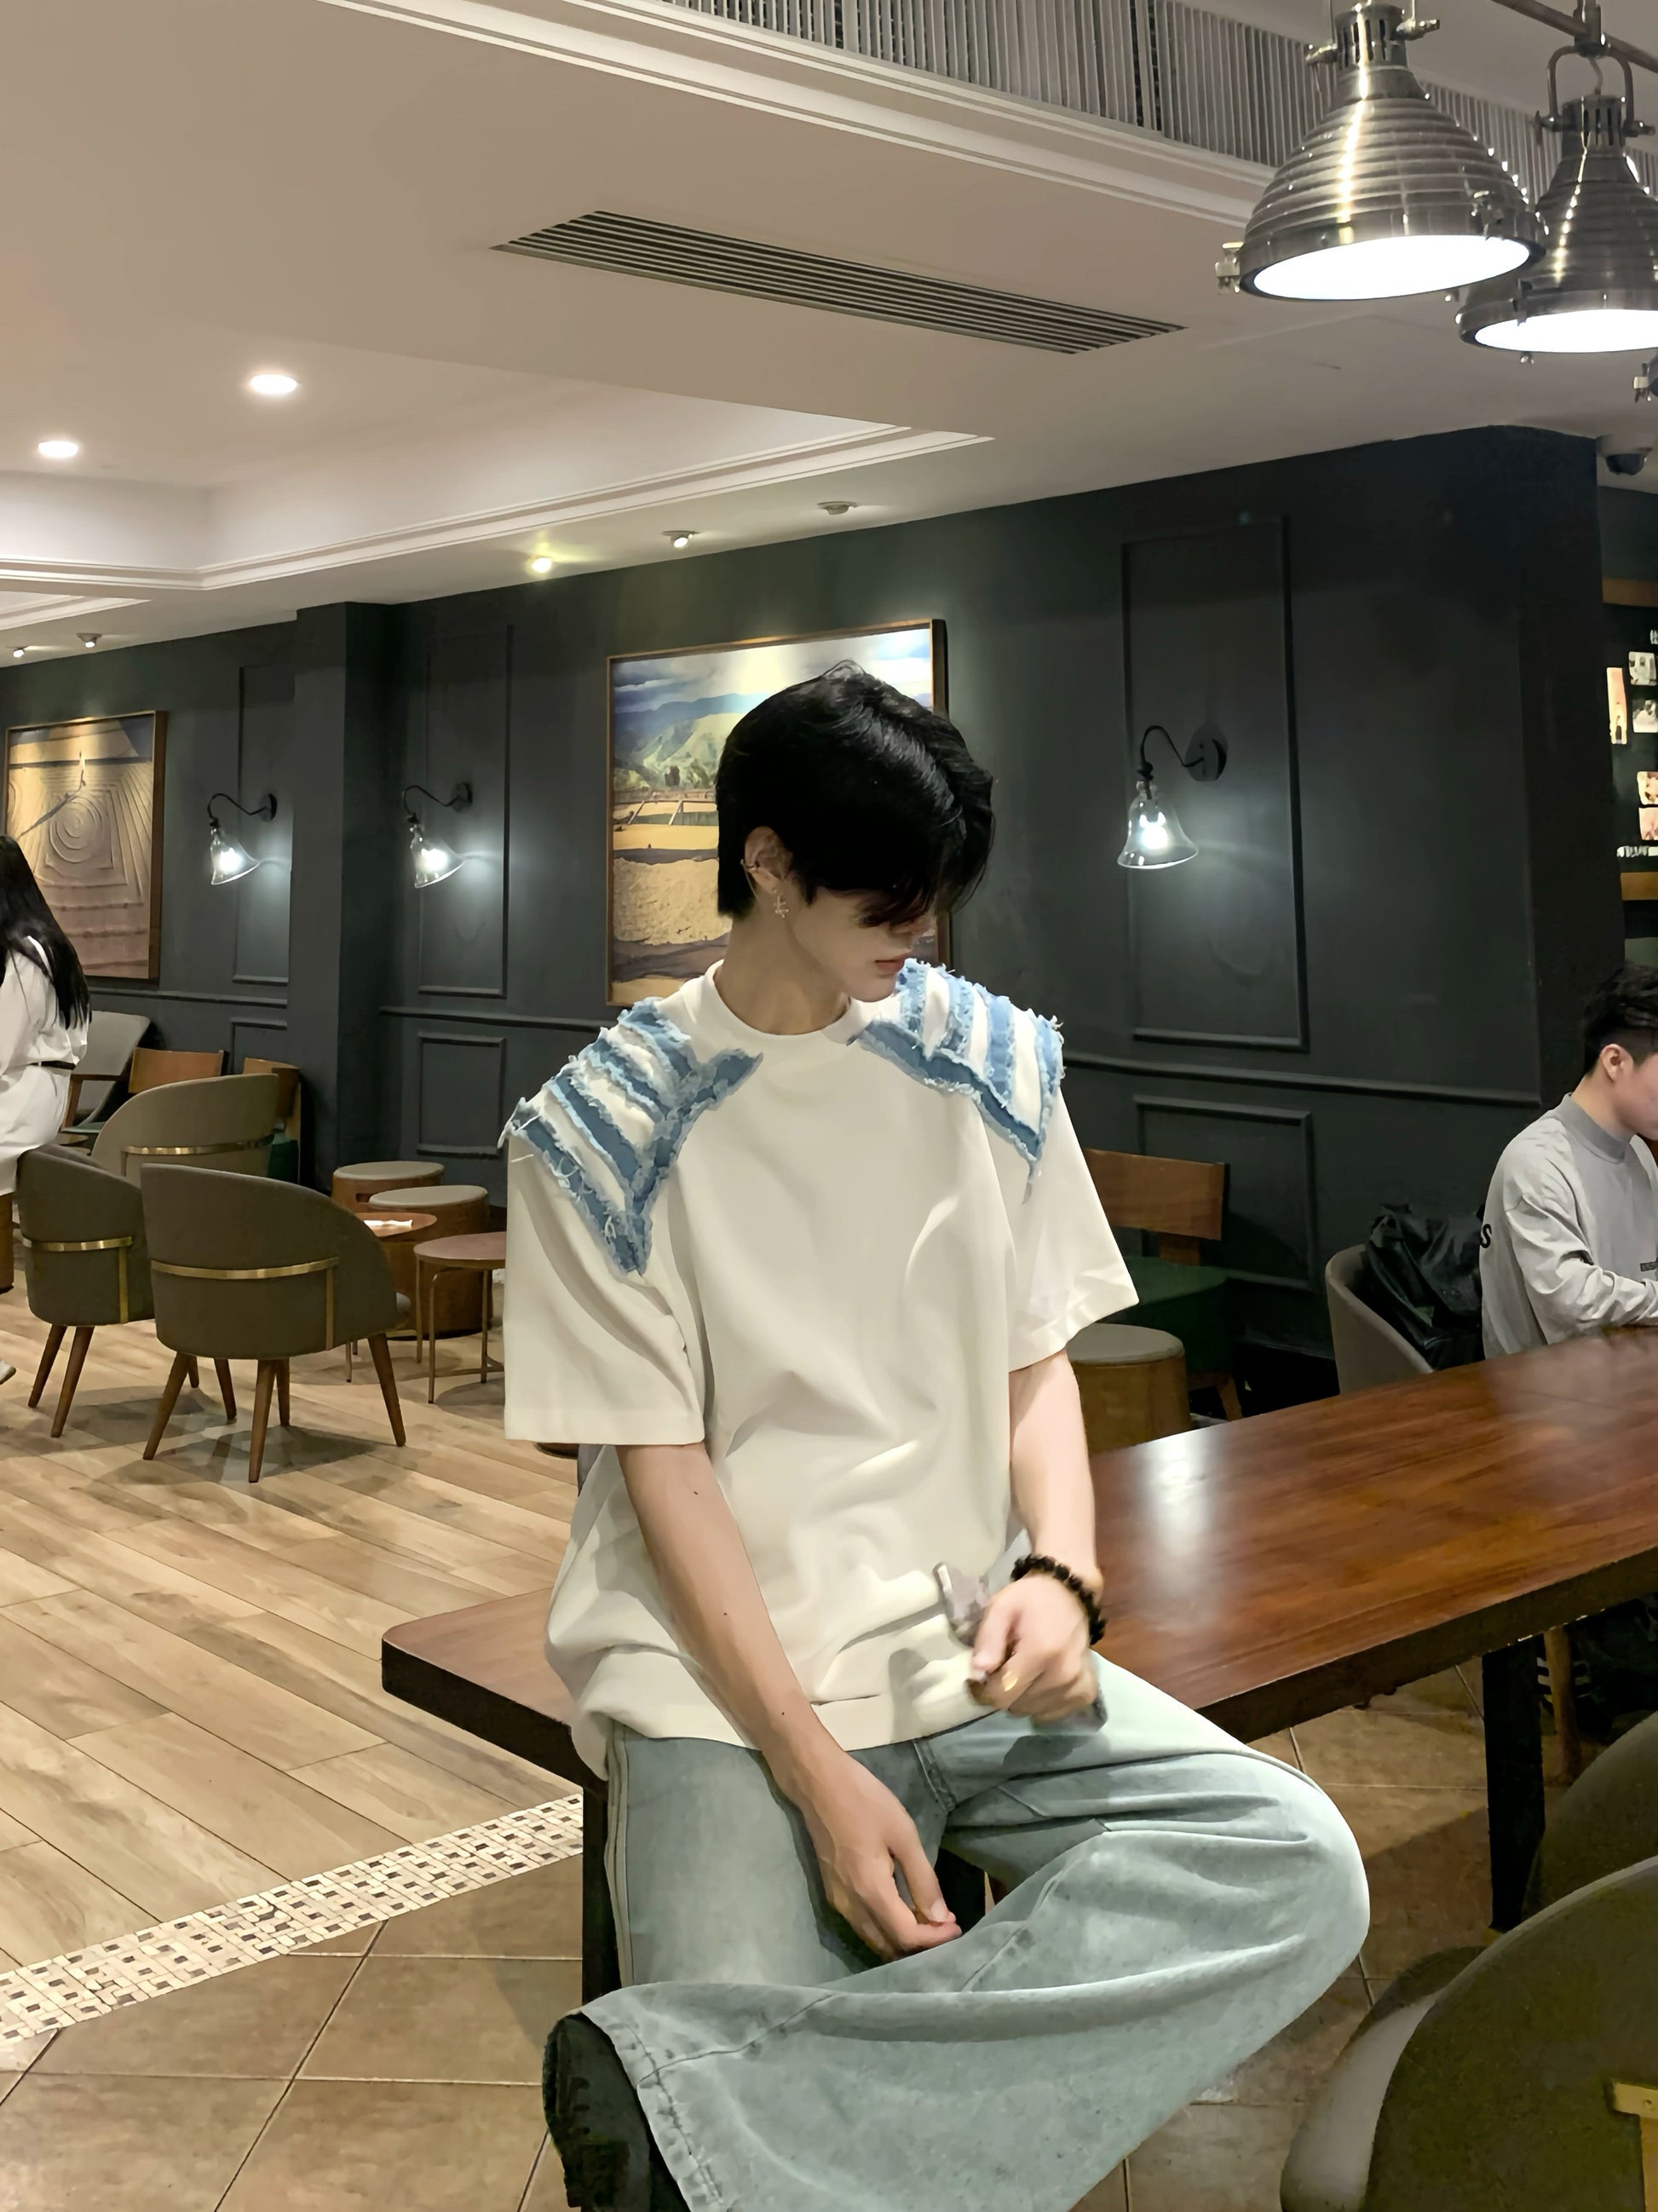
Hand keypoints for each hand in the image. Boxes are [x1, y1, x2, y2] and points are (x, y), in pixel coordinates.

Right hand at [789, 1749, 961, 1960]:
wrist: (818, 1783)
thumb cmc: (865, 1802)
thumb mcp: (902, 1834)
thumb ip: (922, 1879)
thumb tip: (940, 1918)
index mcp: (870, 1892)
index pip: (906, 1937)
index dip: (934, 1939)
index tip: (957, 1927)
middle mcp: (851, 1906)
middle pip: (889, 1947)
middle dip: (920, 1944)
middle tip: (945, 1925)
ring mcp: (838, 1902)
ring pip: (873, 1939)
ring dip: (902, 1938)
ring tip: (929, 1919)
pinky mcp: (832, 1893)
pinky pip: (862, 1926)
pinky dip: (885, 1928)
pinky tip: (901, 1909)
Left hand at [969, 1574, 1096, 1721]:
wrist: (1070, 1593)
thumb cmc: (1031, 1599)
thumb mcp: (1001, 1607)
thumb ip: (989, 1638)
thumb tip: (979, 1670)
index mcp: (1041, 1652)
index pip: (1002, 1695)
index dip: (983, 1691)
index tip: (978, 1678)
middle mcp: (1063, 1674)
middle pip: (1017, 1706)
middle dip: (1003, 1691)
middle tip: (1002, 1668)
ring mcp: (1077, 1685)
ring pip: (1033, 1711)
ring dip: (1021, 1697)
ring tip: (1022, 1671)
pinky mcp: (1086, 1692)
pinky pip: (1053, 1713)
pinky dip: (1041, 1703)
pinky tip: (1039, 1681)